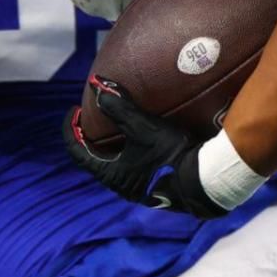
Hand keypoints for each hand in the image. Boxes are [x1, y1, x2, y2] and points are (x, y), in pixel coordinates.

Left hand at [65, 78, 224, 218]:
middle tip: (93, 117)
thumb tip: (97, 86)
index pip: (77, 151)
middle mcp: (120, 186)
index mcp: (110, 174)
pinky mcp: (154, 188)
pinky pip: (131, 168)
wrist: (205, 182)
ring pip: (114, 165)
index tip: (74, 111)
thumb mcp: (143, 127)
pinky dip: (126, 152)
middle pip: (94, 159)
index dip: (71, 129)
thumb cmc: (171, 155)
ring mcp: (137, 190)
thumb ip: (119, 107)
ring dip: (110, 146)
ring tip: (115, 126)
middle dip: (90, 137)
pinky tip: (140, 141)